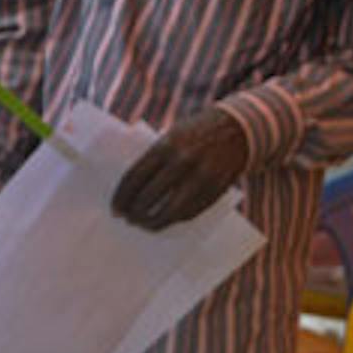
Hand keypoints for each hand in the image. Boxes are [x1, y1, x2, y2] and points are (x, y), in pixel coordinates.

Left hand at [110, 106, 251, 231]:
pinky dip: (173, 219)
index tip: (114, 208)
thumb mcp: (172, 136)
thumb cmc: (196, 133)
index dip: (122, 196)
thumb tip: (132, 189)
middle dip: (134, 211)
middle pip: (149, 196)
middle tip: (126, 218)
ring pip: (169, 211)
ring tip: (142, 224)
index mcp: (167, 145)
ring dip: (152, 222)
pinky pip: (189, 213)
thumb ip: (155, 159)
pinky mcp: (214, 192)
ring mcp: (200, 179)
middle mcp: (183, 162)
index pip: (135, 177)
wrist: (238, 128)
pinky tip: (164, 220)